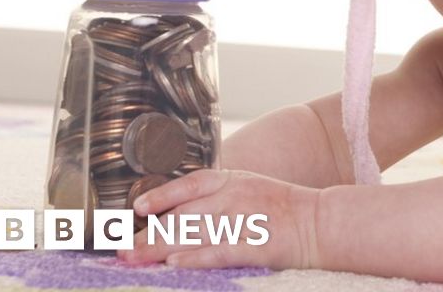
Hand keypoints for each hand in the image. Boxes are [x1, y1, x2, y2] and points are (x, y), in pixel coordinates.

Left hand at [117, 169, 320, 269]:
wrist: (322, 223)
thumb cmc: (284, 209)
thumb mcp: (250, 189)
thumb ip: (217, 197)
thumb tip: (177, 213)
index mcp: (234, 180)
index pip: (190, 184)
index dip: (161, 194)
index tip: (136, 207)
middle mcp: (236, 197)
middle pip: (183, 216)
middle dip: (148, 233)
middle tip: (121, 248)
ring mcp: (246, 221)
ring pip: (193, 234)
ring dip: (159, 248)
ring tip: (133, 259)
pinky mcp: (256, 246)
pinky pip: (220, 251)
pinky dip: (195, 257)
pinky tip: (175, 263)